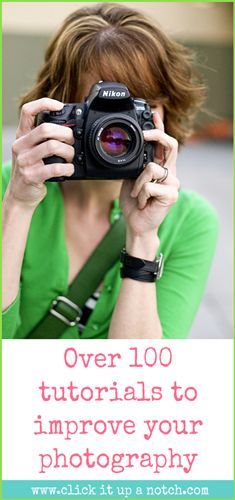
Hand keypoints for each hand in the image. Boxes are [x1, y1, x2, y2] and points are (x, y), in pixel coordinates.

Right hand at [7, 98, 74, 209]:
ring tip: (71, 157)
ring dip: (68, 152)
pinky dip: (68, 168)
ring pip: (52, 147)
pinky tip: (69, 169)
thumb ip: (43, 139)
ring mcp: (24, 161)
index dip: (44, 104)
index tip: (59, 106)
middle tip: (72, 140)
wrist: (20, 195)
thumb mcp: (31, 151)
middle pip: (45, 128)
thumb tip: (69, 129)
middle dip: (65, 133)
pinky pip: (55, 168)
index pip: (27, 111)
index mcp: (21, 136)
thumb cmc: (31, 170)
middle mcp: (20, 146)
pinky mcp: (31, 176)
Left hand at [120, 112, 179, 243]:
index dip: (161, 127)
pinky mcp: (171, 194)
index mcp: (161, 166)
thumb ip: (135, 164)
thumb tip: (127, 146)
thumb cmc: (135, 203)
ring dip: (137, 183)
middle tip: (144, 133)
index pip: (165, 142)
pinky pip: (150, 185)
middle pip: (171, 144)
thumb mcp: (131, 179)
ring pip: (151, 168)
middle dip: (156, 135)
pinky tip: (143, 203)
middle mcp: (170, 172)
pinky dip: (141, 194)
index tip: (155, 113)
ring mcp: (173, 183)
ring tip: (138, 195)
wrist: (137, 224)